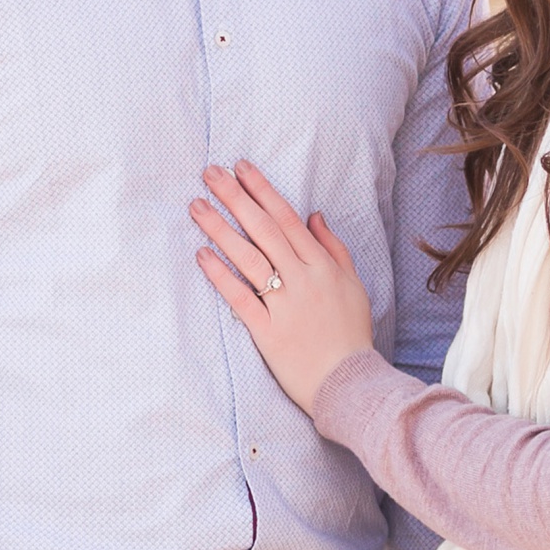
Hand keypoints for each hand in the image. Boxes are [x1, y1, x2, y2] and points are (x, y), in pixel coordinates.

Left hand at [192, 161, 374, 414]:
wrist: (349, 382)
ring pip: (249, 258)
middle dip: (235, 198)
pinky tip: (201, 255)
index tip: (241, 167)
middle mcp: (302, 279)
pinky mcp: (267, 332)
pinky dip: (221, 276)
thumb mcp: (353, 284)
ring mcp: (284, 305)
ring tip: (197, 206)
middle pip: (264, 230)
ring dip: (221, 229)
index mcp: (322, 266)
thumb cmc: (351, 333)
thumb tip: (313, 215)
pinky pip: (240, 299)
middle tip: (210, 173)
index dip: (262, 190)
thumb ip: (333, 248)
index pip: (287, 218)